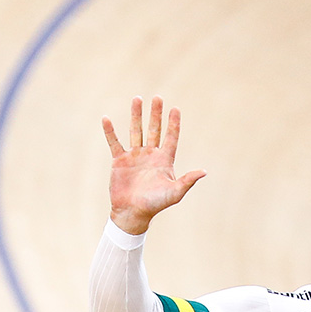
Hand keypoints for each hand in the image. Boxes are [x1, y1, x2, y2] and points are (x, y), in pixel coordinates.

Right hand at [102, 96, 204, 234]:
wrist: (132, 213)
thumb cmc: (155, 204)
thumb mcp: (174, 193)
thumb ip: (187, 181)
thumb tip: (204, 172)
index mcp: (164, 160)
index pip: (171, 137)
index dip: (173, 124)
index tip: (175, 109)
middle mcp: (150, 155)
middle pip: (154, 130)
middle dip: (156, 114)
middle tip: (157, 97)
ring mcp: (135, 156)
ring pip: (136, 131)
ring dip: (136, 116)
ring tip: (137, 99)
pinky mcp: (120, 161)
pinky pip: (115, 143)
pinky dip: (110, 132)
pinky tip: (106, 119)